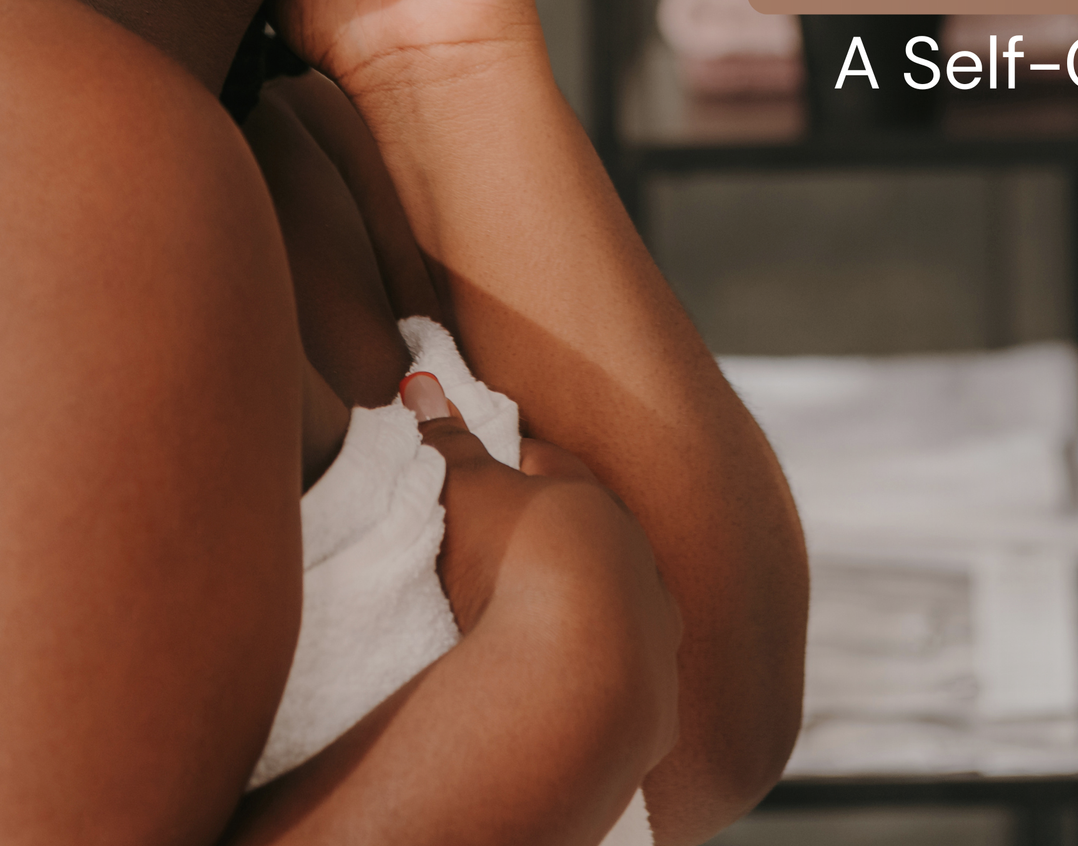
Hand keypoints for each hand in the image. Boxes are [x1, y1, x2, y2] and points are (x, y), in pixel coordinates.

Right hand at [402, 376, 679, 699]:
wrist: (573, 679)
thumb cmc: (515, 566)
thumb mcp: (467, 493)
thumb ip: (447, 442)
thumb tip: (423, 382)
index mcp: (594, 503)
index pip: (557, 467)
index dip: (522, 463)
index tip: (497, 467)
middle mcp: (636, 560)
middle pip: (598, 535)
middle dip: (564, 536)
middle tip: (520, 545)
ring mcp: (653, 629)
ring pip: (626, 604)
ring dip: (592, 606)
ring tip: (549, 620)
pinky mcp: (653, 695)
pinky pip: (624, 673)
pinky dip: (598, 670)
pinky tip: (573, 680)